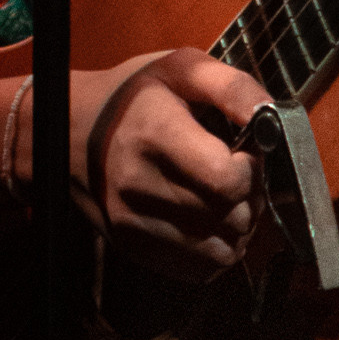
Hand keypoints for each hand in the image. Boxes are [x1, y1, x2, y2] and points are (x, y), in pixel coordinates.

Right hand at [71, 48, 270, 284]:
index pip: (226, 179)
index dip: (250, 169)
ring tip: (225, 199)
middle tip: (237, 175)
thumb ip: (232, 88)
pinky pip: (198, 271)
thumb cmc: (131, 96)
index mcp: (155, 133)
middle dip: (250, 198)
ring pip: (220, 252)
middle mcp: (140, 185)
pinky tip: (207, 220)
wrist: (65, 132)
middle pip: (229, 216)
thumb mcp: (181, 68)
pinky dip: (215, 251)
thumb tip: (272, 116)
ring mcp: (133, 222)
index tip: (244, 154)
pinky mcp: (132, 247)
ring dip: (237, 229)